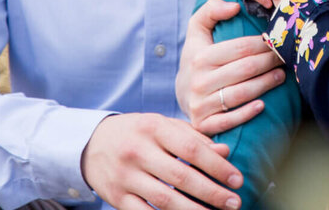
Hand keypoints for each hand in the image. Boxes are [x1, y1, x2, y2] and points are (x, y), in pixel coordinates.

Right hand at [80, 112, 242, 209]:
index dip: (217, 166)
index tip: (237, 179)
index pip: (191, 149)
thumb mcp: (163, 125)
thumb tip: (225, 153)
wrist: (92, 143)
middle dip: (212, 192)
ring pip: (164, 200)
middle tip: (235, 202)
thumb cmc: (138, 132)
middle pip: (181, 177)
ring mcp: (125, 177)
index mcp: (153, 128)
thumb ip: (194, 137)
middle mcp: (137, 152)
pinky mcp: (116, 198)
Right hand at [176, 0, 285, 135]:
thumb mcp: (197, 29)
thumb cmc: (197, 56)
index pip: (240, 48)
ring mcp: (200, 105)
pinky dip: (247, 113)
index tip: (276, 40)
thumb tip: (234, 7)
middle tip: (285, 57)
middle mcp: (199, 81)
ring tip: (281, 75)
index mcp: (200, 57)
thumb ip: (211, 10)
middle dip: (269, 62)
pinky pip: (229, 121)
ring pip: (241, 94)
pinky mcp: (204, 124)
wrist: (182, 92)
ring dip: (266, 84)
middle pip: (245, 70)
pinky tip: (263, 105)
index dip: (262, 44)